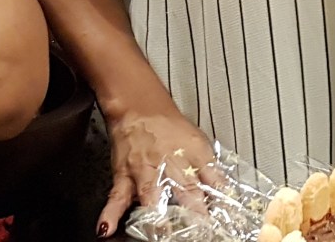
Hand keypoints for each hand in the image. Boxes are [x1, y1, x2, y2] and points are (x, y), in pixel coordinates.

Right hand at [100, 109, 220, 237]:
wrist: (138, 105)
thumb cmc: (168, 125)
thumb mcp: (199, 144)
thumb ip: (211, 171)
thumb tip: (225, 193)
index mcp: (195, 155)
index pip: (214, 181)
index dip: (221, 200)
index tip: (226, 219)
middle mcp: (172, 164)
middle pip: (187, 191)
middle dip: (195, 212)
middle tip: (200, 229)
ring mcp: (146, 171)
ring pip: (153, 196)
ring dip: (159, 217)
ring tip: (162, 234)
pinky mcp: (124, 175)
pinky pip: (117, 196)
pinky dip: (110, 213)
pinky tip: (108, 228)